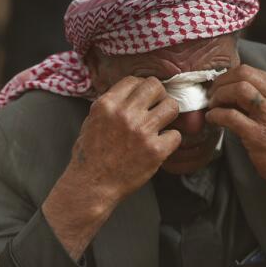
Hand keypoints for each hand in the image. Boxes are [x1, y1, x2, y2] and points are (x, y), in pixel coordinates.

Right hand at [43, 77, 180, 258]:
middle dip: (158, 96)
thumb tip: (128, 94)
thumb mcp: (91, 121)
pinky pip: (176, 135)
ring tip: (162, 125)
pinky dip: (170, 140)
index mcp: (107, 104)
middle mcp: (125, 114)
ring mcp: (142, 132)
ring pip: (171, 107)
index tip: (143, 99)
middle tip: (156, 108)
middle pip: (156, 87)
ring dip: (168, 114)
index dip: (141, 88)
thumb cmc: (89, 156)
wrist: (92, 185)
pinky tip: (160, 145)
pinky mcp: (155, 151)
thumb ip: (110, 105)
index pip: (134, 81)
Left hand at [205, 64, 265, 192]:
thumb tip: (230, 87)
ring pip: (238, 90)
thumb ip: (262, 95)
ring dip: (219, 96)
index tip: (220, 86)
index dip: (229, 76)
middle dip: (221, 82)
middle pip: (243, 74)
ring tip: (212, 105)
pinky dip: (216, 115)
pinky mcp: (259, 134)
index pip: (250, 70)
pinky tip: (212, 119)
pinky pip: (230, 116)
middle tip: (212, 94)